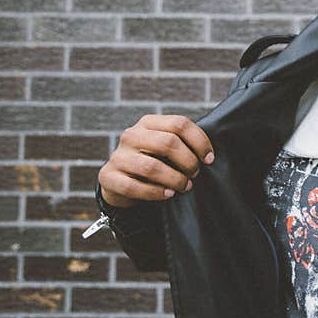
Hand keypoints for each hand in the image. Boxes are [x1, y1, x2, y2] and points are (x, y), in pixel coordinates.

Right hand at [98, 114, 214, 208]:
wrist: (121, 183)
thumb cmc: (153, 162)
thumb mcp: (166, 149)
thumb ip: (183, 144)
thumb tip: (208, 155)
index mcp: (148, 123)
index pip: (179, 123)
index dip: (199, 141)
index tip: (209, 159)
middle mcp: (131, 135)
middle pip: (168, 143)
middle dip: (188, 161)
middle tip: (195, 174)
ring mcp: (118, 156)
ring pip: (152, 167)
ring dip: (174, 179)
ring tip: (185, 186)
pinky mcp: (108, 176)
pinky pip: (134, 187)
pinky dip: (156, 192)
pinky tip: (168, 194)